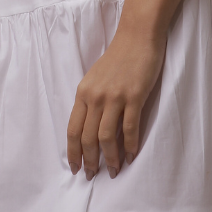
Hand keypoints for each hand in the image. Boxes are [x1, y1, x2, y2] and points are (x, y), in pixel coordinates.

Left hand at [66, 20, 165, 179]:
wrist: (138, 35)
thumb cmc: (118, 57)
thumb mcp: (96, 78)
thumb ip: (91, 100)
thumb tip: (89, 129)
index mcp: (83, 92)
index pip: (73, 130)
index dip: (73, 152)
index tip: (75, 168)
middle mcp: (95, 96)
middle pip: (87, 137)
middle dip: (90, 160)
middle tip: (93, 175)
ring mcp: (115, 96)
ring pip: (107, 136)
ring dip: (110, 158)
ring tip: (113, 171)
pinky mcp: (135, 96)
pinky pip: (130, 127)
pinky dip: (129, 145)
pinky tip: (131, 155)